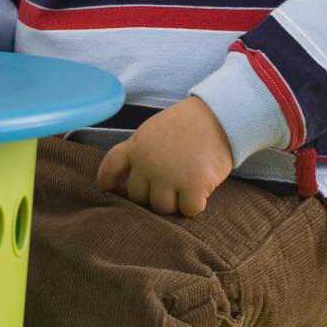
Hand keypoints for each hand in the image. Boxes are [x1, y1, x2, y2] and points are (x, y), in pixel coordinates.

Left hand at [96, 98, 235, 217]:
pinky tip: (202, 189)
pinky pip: (188, 210)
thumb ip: (140, 153)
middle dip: (153, 194)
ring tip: (187, 183)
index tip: (109, 190)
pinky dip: (196, 204)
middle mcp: (147, 163)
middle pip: (138, 197)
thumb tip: (131, 182)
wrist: (218, 116)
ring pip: (162, 207)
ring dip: (175, 201)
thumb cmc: (188, 125)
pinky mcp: (192, 186)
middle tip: (172, 183)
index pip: (110, 167)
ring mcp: (168, 176)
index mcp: (136, 146)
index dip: (108, 182)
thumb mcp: (153, 132)